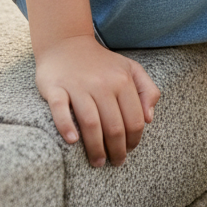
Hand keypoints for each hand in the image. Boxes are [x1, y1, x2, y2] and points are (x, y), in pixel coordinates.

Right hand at [34, 33, 160, 166]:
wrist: (67, 43)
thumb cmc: (102, 63)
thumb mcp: (130, 69)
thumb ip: (147, 90)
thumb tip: (149, 118)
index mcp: (123, 80)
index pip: (134, 118)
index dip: (134, 139)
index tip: (130, 150)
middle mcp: (102, 83)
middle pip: (114, 126)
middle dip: (117, 150)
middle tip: (116, 163)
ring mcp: (78, 86)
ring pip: (91, 123)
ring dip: (95, 148)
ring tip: (98, 162)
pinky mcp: (56, 88)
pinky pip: (60, 110)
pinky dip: (66, 127)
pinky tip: (73, 141)